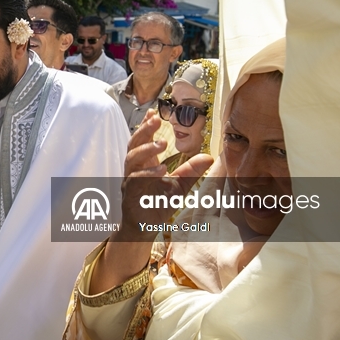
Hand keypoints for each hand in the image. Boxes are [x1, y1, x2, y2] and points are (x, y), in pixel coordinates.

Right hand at [90, 110, 212, 293]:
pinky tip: (160, 169)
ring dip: (145, 149)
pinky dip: (147, 173)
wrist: (144, 227)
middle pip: (133, 143)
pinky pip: (135, 179)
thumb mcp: (178, 186)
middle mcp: (134, 168)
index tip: (153, 112)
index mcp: (143, 163)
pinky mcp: (130, 193)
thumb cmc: (157, 204)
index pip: (142, 140)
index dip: (145, 125)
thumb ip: (191, 171)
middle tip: (156, 120)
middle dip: (143, 130)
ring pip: (131, 158)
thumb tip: (209, 156)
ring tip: (161, 144)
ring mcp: (130, 180)